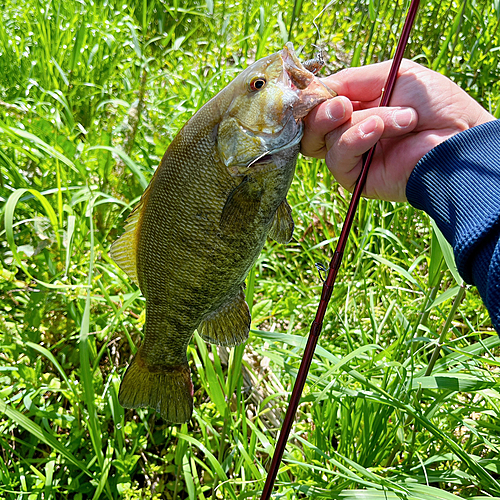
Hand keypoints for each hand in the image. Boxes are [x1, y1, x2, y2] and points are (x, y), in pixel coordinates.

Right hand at [301, 59, 494, 201]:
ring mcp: (352, 157)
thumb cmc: (436, 105)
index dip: (313, 97)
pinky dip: (355, 139)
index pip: (319, 103)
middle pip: (311, 126)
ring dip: (359, 123)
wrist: (459, 139)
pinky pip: (337, 158)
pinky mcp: (355, 179)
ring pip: (324, 139)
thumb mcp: (393, 74)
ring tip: (398, 119)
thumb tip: (314, 88)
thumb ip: (352, 79)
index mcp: (356, 108)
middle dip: (322, 112)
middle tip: (342, 106)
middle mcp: (349, 132)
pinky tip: (378, 130)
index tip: (316, 90)